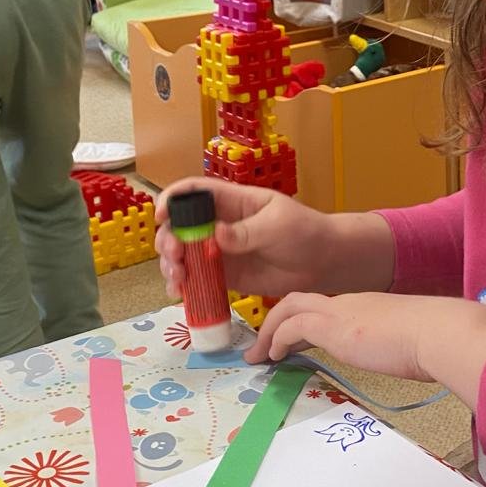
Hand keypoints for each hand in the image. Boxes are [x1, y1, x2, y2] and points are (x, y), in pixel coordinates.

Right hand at [155, 179, 337, 300]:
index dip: (172, 199)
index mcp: (232, 202)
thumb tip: (217, 235)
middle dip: (168, 240)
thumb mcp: (278, 224)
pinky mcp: (225, 276)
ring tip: (178, 279)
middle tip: (176, 257)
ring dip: (171, 265)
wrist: (324, 262)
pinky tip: (181, 294)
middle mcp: (219, 224)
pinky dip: (184, 286)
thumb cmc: (305, 231)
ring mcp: (220, 251)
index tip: (161, 216)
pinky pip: (198, 280)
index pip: (194, 192)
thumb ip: (247, 232)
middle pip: (180, 226)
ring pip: (182, 254)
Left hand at [246, 291, 485, 406]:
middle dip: (276, 320)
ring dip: (269, 331)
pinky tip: (273, 356)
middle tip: (262, 345)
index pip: (324, 308)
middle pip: (299, 300)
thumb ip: (393, 344)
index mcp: (365, 307)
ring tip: (258, 355)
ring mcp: (339, 312)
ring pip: (289, 307)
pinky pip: (292, 326)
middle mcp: (347, 303)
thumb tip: (398, 358)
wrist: (437, 332)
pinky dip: (277, 338)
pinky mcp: (332, 326)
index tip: (291, 341)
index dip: (303, 321)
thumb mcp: (406, 341)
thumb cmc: (432, 341)